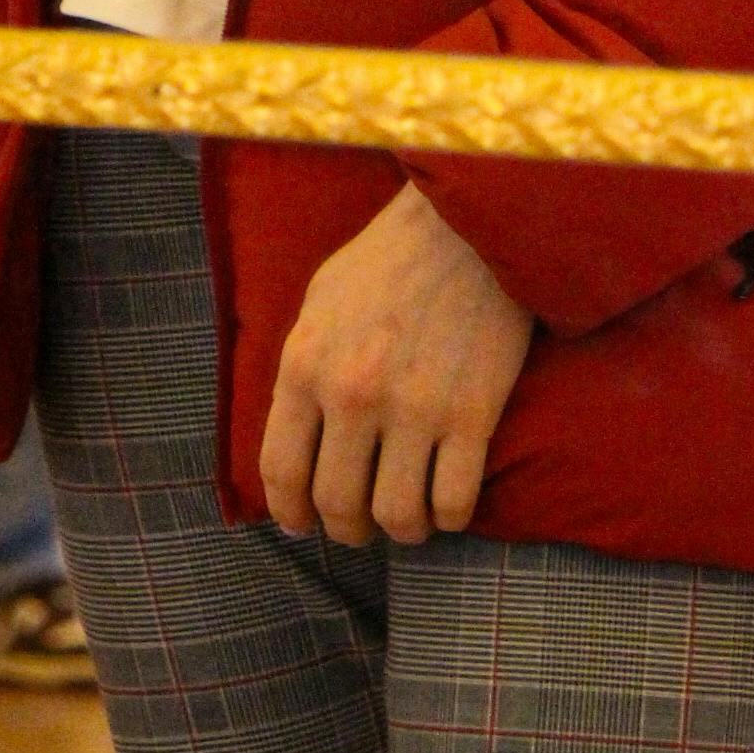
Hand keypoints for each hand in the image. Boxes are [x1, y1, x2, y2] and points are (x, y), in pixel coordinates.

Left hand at [260, 182, 534, 547]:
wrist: (468, 222)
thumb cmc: (390, 261)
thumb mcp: (321, 302)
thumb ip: (302, 371)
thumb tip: (292, 443)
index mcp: (306, 363)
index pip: (280, 472)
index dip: (290, 513)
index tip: (303, 522)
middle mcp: (353, 392)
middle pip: (336, 505)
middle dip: (346, 529)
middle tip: (360, 525)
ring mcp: (415, 407)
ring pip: (396, 517)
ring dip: (401, 530)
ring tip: (407, 517)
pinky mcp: (472, 413)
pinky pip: (454, 503)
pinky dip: (448, 517)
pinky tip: (447, 501)